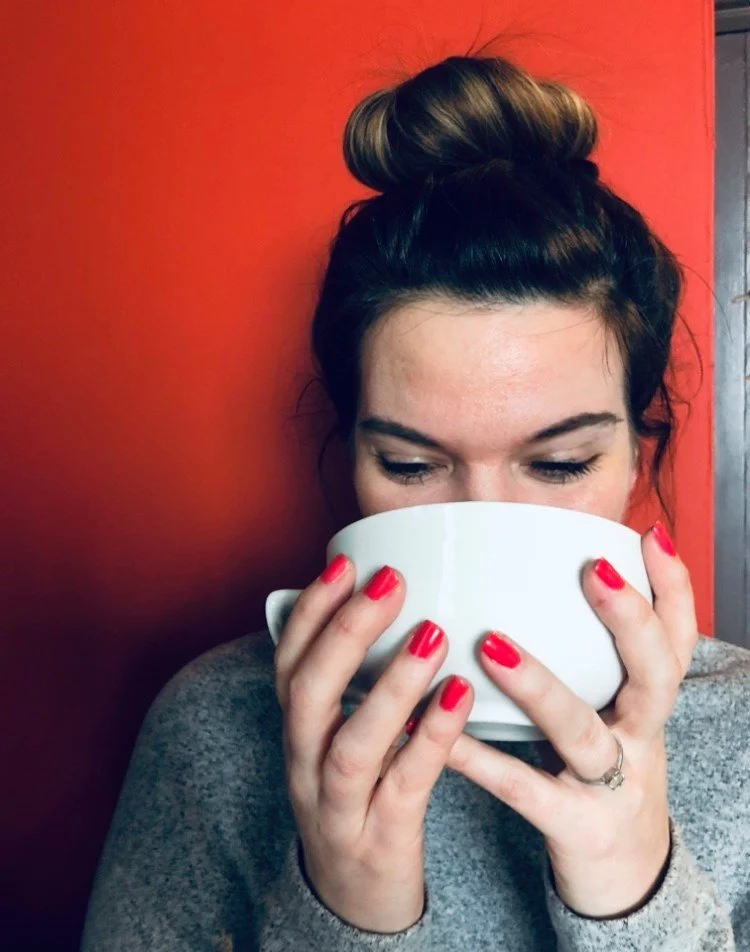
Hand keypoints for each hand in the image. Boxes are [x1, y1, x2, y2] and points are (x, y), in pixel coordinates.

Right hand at [273, 555, 473, 932]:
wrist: (354, 900)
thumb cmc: (358, 797)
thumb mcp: (340, 737)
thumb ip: (353, 682)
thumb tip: (381, 604)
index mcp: (299, 732)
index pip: (288, 662)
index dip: (311, 610)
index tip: (345, 562)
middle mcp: (305, 764)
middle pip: (308, 693)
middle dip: (345, 632)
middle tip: (390, 582)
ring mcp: (337, 807)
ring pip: (350, 744)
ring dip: (388, 685)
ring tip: (432, 634)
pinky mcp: (380, 840)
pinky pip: (402, 788)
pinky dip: (429, 741)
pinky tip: (457, 699)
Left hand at [432, 520, 698, 918]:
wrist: (628, 882)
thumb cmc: (606, 777)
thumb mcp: (617, 718)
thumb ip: (594, 663)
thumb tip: (548, 584)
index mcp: (649, 704)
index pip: (677, 638)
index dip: (673, 588)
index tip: (648, 534)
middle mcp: (641, 739)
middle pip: (655, 675)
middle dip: (631, 620)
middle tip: (595, 569)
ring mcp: (612, 786)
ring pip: (582, 732)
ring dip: (539, 685)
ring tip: (490, 644)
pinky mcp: (577, 829)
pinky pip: (525, 791)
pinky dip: (482, 761)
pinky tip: (443, 738)